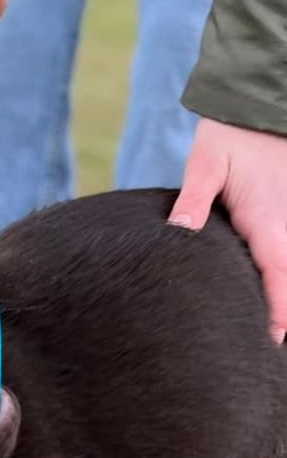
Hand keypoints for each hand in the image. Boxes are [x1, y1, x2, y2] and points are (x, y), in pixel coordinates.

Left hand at [170, 117, 286, 342]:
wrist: (256, 107)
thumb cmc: (230, 134)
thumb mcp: (206, 163)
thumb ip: (194, 200)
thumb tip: (180, 233)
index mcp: (267, 223)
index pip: (279, 279)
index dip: (278, 313)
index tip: (272, 342)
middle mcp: (283, 226)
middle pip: (286, 281)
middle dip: (281, 314)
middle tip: (263, 350)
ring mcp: (285, 220)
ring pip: (284, 268)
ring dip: (280, 295)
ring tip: (266, 333)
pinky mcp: (278, 215)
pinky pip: (280, 253)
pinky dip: (275, 276)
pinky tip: (261, 291)